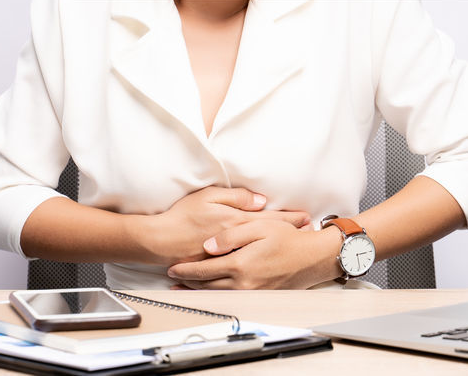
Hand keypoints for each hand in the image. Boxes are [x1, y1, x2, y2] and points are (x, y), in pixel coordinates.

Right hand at [137, 187, 310, 265]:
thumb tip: (261, 201)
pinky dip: (261, 267)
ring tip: (297, 251)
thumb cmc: (182, 216)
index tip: (306, 218)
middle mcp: (237, 243)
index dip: (289, 218)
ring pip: (262, 256)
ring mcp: (229, 259)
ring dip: (279, 253)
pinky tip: (271, 267)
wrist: (159, 240)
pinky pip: (246, 269)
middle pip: (270, 239)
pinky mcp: (221, 271)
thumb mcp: (208, 196)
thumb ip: (237, 197)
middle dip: (290, 236)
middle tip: (307, 234)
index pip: (269, 219)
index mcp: (235, 222)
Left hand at [166, 219, 343, 288]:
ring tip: (184, 287)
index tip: (173, 267)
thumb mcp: (260, 227)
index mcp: (241, 264)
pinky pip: (231, 297)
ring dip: (198, 291)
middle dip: (188, 281)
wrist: (313, 258)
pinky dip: (215, 294)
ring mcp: (252, 292)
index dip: (187, 269)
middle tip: (173, 277)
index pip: (205, 269)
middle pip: (207, 285)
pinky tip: (210, 291)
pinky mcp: (259, 296)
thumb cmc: (289, 239)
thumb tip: (208, 246)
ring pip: (217, 294)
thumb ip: (232, 235)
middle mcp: (244, 283)